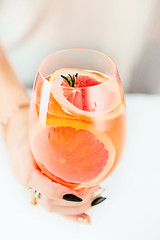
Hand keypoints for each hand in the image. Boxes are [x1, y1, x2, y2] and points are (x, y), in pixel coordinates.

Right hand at [5, 108, 105, 222]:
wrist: (17, 135)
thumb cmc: (29, 132)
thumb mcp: (40, 133)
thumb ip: (56, 141)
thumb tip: (85, 139)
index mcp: (26, 169)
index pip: (47, 189)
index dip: (66, 193)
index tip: (84, 189)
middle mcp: (28, 183)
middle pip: (51, 203)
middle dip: (76, 201)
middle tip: (95, 191)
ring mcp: (31, 188)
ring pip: (52, 208)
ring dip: (76, 208)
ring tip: (94, 198)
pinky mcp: (37, 189)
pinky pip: (52, 206)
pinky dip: (68, 214)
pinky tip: (84, 218)